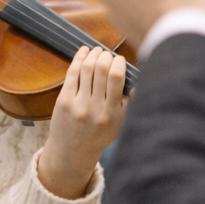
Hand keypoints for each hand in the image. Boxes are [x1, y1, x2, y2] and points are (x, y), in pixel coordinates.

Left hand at [37, 47, 127, 198]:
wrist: (73, 152)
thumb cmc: (100, 135)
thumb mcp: (122, 124)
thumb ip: (132, 104)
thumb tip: (141, 80)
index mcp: (113, 113)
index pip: (117, 78)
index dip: (119, 63)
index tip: (120, 60)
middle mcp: (95, 109)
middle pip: (101, 69)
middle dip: (106, 56)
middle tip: (108, 55)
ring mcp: (77, 105)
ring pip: (86, 69)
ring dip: (93, 54)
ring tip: (97, 51)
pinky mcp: (63, 101)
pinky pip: (72, 74)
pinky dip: (78, 58)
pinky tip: (84, 52)